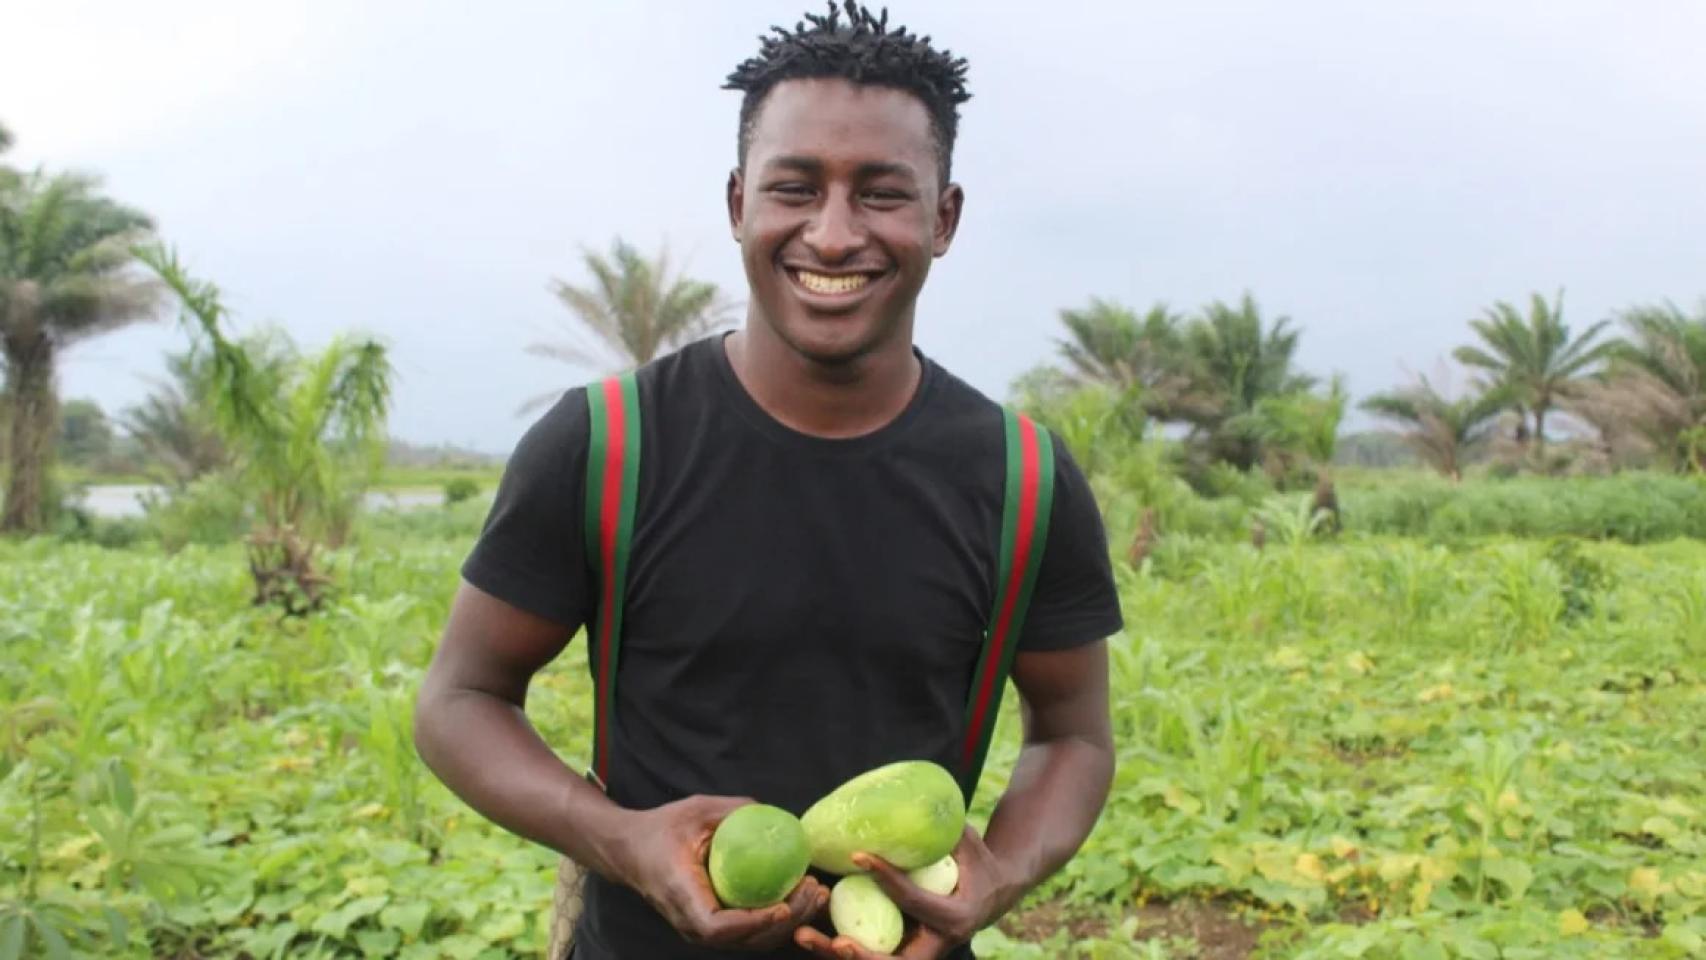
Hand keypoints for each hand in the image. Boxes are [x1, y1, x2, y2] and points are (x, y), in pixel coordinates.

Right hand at [612, 795, 827, 950]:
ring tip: (816, 894)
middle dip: (784, 921)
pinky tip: (801, 899)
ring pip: (749, 942)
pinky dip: (777, 922)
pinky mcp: (713, 928)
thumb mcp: (697, 810)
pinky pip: (748, 934)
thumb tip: (779, 814)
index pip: (717, 927)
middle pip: (742, 940)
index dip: (753, 923)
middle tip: (813, 889)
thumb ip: (736, 810)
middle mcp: (690, 922)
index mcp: (681, 892)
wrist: (630, 852)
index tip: (783, 905)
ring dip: (787, 924)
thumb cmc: (662, 829)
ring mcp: (700, 930)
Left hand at [793, 825, 1016, 958]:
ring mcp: (916, 951)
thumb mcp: (968, 844)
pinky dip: (838, 944)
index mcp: (955, 918)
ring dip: (836, 954)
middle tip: (834, 940)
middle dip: (862, 956)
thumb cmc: (978, 863)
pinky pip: (867, 952)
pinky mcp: (900, 949)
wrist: (992, 896)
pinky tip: (807, 925)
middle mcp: (934, 944)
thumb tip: (921, 796)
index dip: (888, 878)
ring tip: (802, 935)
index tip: (859, 855)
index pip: (915, 900)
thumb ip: (946, 828)